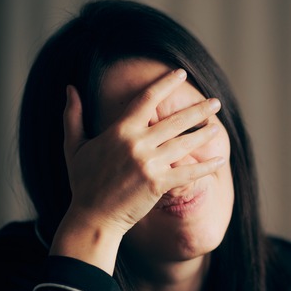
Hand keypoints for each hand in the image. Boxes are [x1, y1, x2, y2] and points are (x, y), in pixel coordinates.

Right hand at [61, 69, 224, 237]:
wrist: (92, 217)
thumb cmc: (83, 182)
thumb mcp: (74, 146)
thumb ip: (73, 116)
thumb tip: (70, 89)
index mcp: (119, 131)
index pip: (146, 99)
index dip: (165, 84)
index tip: (181, 74)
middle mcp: (137, 143)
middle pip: (174, 121)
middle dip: (198, 110)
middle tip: (215, 102)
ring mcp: (148, 163)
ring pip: (184, 144)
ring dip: (203, 135)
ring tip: (217, 127)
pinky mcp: (158, 183)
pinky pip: (188, 173)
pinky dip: (206, 167)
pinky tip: (220, 160)